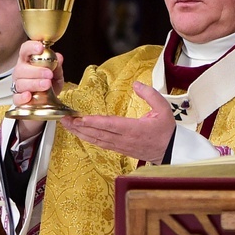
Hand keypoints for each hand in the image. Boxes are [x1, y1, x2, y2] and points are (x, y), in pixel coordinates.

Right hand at [11, 40, 61, 137]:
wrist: (47, 102)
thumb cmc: (49, 84)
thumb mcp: (57, 74)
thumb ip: (57, 67)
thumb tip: (58, 57)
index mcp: (28, 61)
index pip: (25, 50)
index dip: (31, 47)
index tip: (41, 48)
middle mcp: (20, 72)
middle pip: (22, 68)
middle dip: (36, 71)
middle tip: (49, 74)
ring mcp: (17, 85)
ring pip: (21, 83)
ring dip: (34, 83)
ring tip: (47, 84)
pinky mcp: (17, 99)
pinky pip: (16, 98)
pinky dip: (22, 97)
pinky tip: (29, 96)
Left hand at [60, 81, 174, 163]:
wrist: (170, 150)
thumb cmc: (166, 130)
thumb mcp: (164, 108)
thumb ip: (150, 95)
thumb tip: (136, 84)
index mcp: (134, 129)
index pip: (110, 125)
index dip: (94, 122)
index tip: (80, 118)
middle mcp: (124, 139)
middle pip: (98, 134)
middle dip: (79, 127)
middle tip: (64, 119)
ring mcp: (120, 146)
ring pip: (97, 140)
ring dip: (80, 133)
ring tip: (67, 125)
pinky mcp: (119, 150)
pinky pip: (101, 144)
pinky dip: (88, 139)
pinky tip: (80, 134)